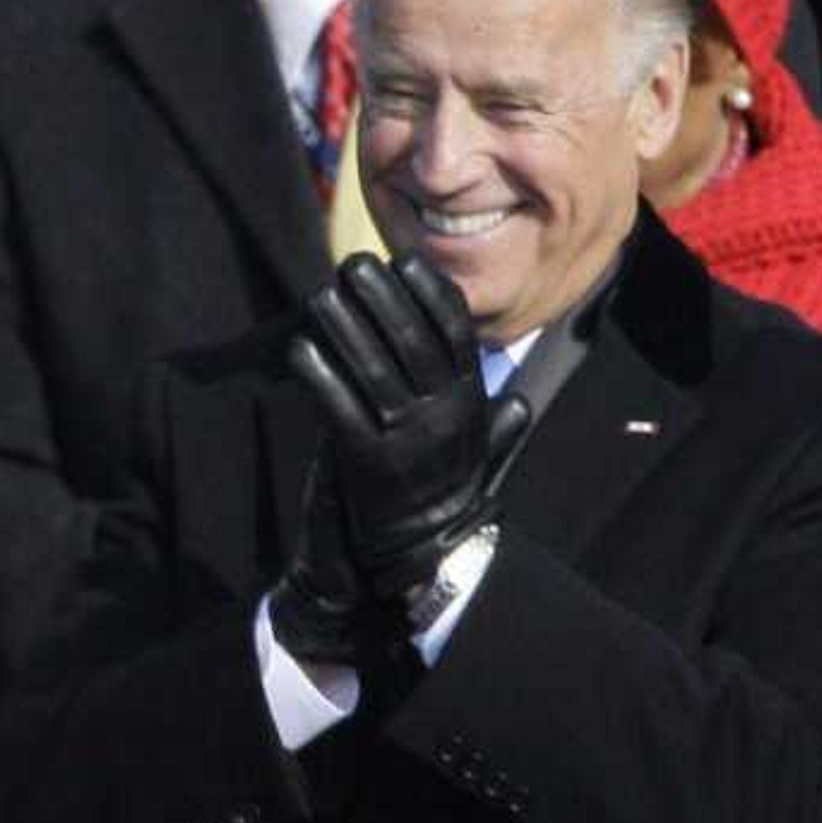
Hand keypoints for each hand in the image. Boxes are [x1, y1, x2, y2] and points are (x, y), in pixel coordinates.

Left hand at [275, 253, 528, 650]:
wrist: (422, 559)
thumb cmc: (443, 498)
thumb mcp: (480, 456)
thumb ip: (496, 425)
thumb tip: (521, 401)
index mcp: (470, 405)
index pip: (455, 337)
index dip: (431, 296)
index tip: (407, 262)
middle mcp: (443, 416)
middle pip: (412, 343)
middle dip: (384, 299)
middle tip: (355, 264)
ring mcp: (405, 439)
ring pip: (372, 370)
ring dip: (345, 329)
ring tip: (322, 295)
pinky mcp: (366, 463)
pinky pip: (339, 410)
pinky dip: (319, 376)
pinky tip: (299, 348)